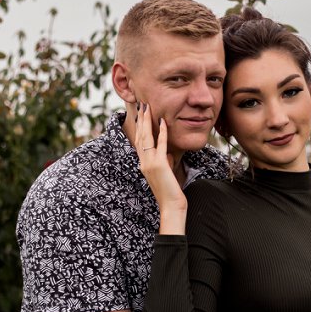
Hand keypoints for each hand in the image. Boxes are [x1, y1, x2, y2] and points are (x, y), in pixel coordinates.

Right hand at [133, 103, 185, 222]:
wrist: (171, 207)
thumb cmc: (170, 192)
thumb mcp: (166, 173)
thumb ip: (164, 162)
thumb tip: (167, 153)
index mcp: (144, 164)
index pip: (140, 141)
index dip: (139, 127)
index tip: (140, 114)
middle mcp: (143, 162)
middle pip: (140, 136)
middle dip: (140, 119)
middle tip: (141, 105)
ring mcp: (149, 163)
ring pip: (146, 138)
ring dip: (147, 121)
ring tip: (147, 107)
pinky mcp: (158, 165)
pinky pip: (159, 145)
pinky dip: (161, 132)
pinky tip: (163, 122)